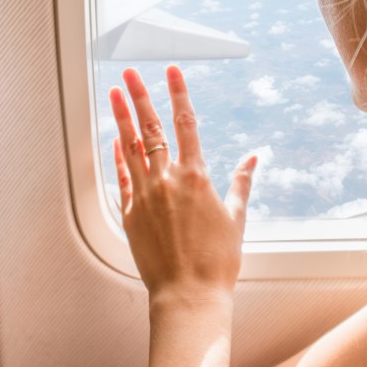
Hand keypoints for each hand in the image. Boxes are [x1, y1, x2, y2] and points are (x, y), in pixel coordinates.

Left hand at [110, 65, 257, 302]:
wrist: (189, 294)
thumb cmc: (217, 261)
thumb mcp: (236, 218)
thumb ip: (242, 183)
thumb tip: (254, 158)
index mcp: (196, 177)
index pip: (185, 123)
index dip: (178, 93)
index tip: (172, 71)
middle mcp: (167, 181)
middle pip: (151, 129)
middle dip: (140, 96)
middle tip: (130, 73)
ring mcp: (145, 196)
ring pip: (130, 148)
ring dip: (122, 118)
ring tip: (113, 93)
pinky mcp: (131, 215)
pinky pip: (122, 178)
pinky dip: (118, 156)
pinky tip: (114, 140)